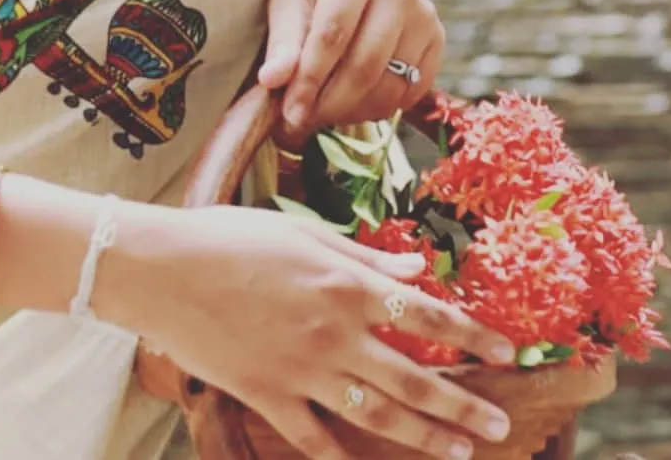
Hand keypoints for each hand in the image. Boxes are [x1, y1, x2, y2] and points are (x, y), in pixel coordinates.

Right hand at [106, 204, 512, 459]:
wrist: (163, 268)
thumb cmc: (230, 237)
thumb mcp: (301, 233)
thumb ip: (363, 255)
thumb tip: (417, 267)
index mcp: (345, 282)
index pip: (426, 312)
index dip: (471, 335)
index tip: (507, 353)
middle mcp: (334, 331)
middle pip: (414, 377)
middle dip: (462, 404)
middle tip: (497, 425)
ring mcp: (302, 370)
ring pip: (378, 414)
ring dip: (423, 435)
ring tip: (459, 453)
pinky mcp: (268, 396)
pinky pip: (316, 438)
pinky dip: (343, 459)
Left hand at [259, 0, 443, 141]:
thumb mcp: (288, 5)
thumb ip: (282, 43)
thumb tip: (272, 79)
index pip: (332, 34)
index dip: (309, 78)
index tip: (291, 111)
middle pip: (364, 63)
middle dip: (329, 102)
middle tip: (302, 121)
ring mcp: (424, 13)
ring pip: (389, 83)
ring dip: (352, 110)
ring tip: (323, 113)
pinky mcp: (437, 39)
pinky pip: (410, 91)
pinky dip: (378, 108)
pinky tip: (352, 105)